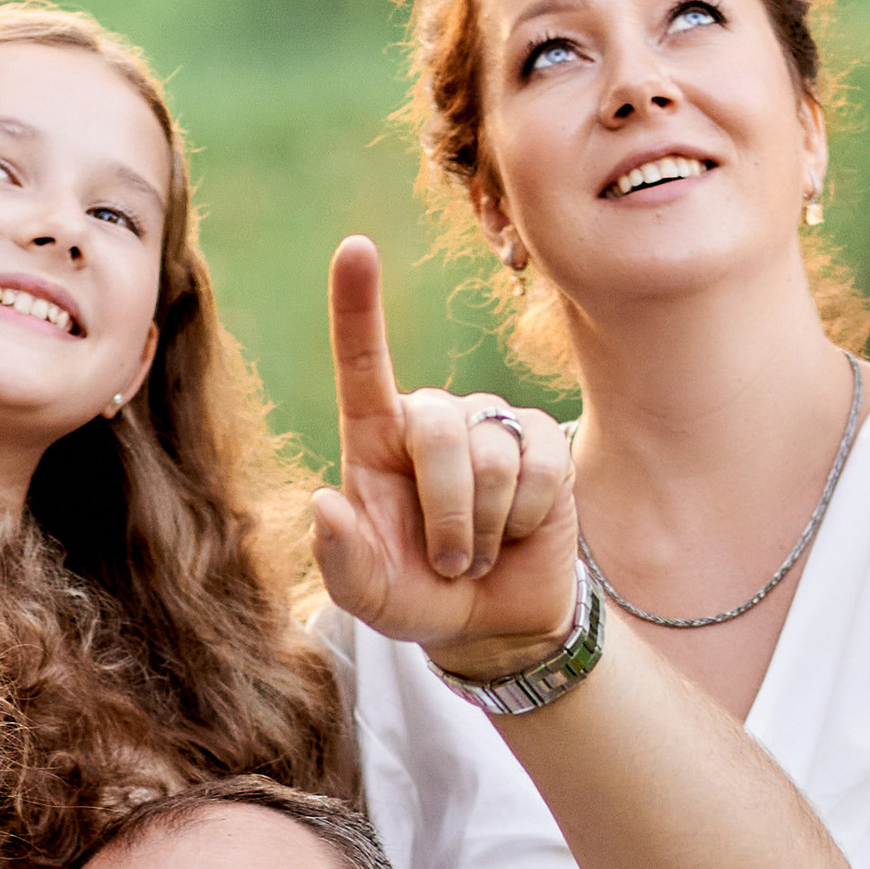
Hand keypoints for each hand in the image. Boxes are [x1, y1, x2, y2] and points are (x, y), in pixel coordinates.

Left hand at [310, 237, 576, 677]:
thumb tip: (325, 504)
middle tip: (450, 562)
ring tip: (477, 553)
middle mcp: (431, 419)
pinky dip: (526, 519)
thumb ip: (341, 560)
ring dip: (484, 527)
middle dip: (446, 509)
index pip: (363, 362)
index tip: (355, 248)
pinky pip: (540, 469)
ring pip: (492, 459)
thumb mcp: (367, 595)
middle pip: (438, 430)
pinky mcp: (544, 443)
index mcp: (375, 439)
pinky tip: (517, 533)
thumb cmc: (416, 596)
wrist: (492, 620)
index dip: (358, 306)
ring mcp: (490, 426)